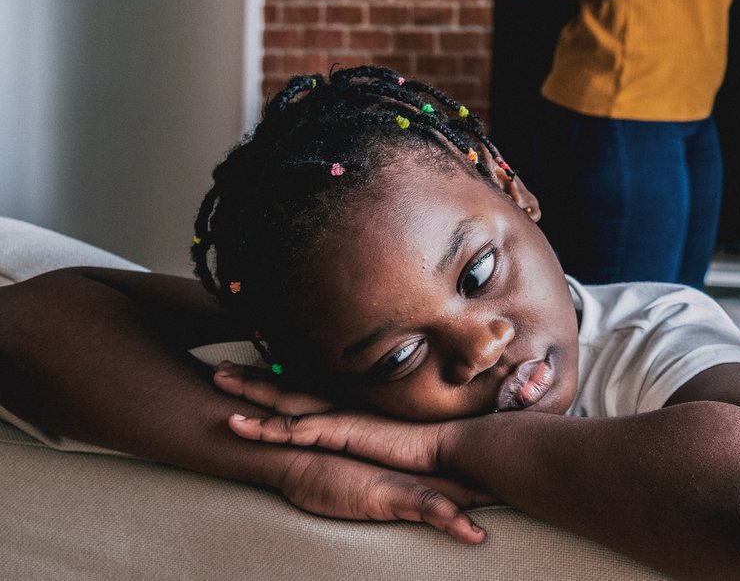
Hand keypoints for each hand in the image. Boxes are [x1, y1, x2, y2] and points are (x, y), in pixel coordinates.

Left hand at [217, 362, 496, 541]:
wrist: (451, 442)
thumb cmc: (433, 440)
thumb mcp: (400, 429)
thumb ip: (385, 426)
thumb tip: (380, 428)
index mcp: (353, 402)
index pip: (310, 385)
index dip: (282, 376)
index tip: (257, 368)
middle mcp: (342, 402)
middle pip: (289, 385)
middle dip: (254, 376)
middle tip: (223, 367)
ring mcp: (338, 415)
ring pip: (284, 400)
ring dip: (250, 391)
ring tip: (218, 381)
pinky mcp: (340, 432)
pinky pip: (292, 430)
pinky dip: (264, 427)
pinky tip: (240, 424)